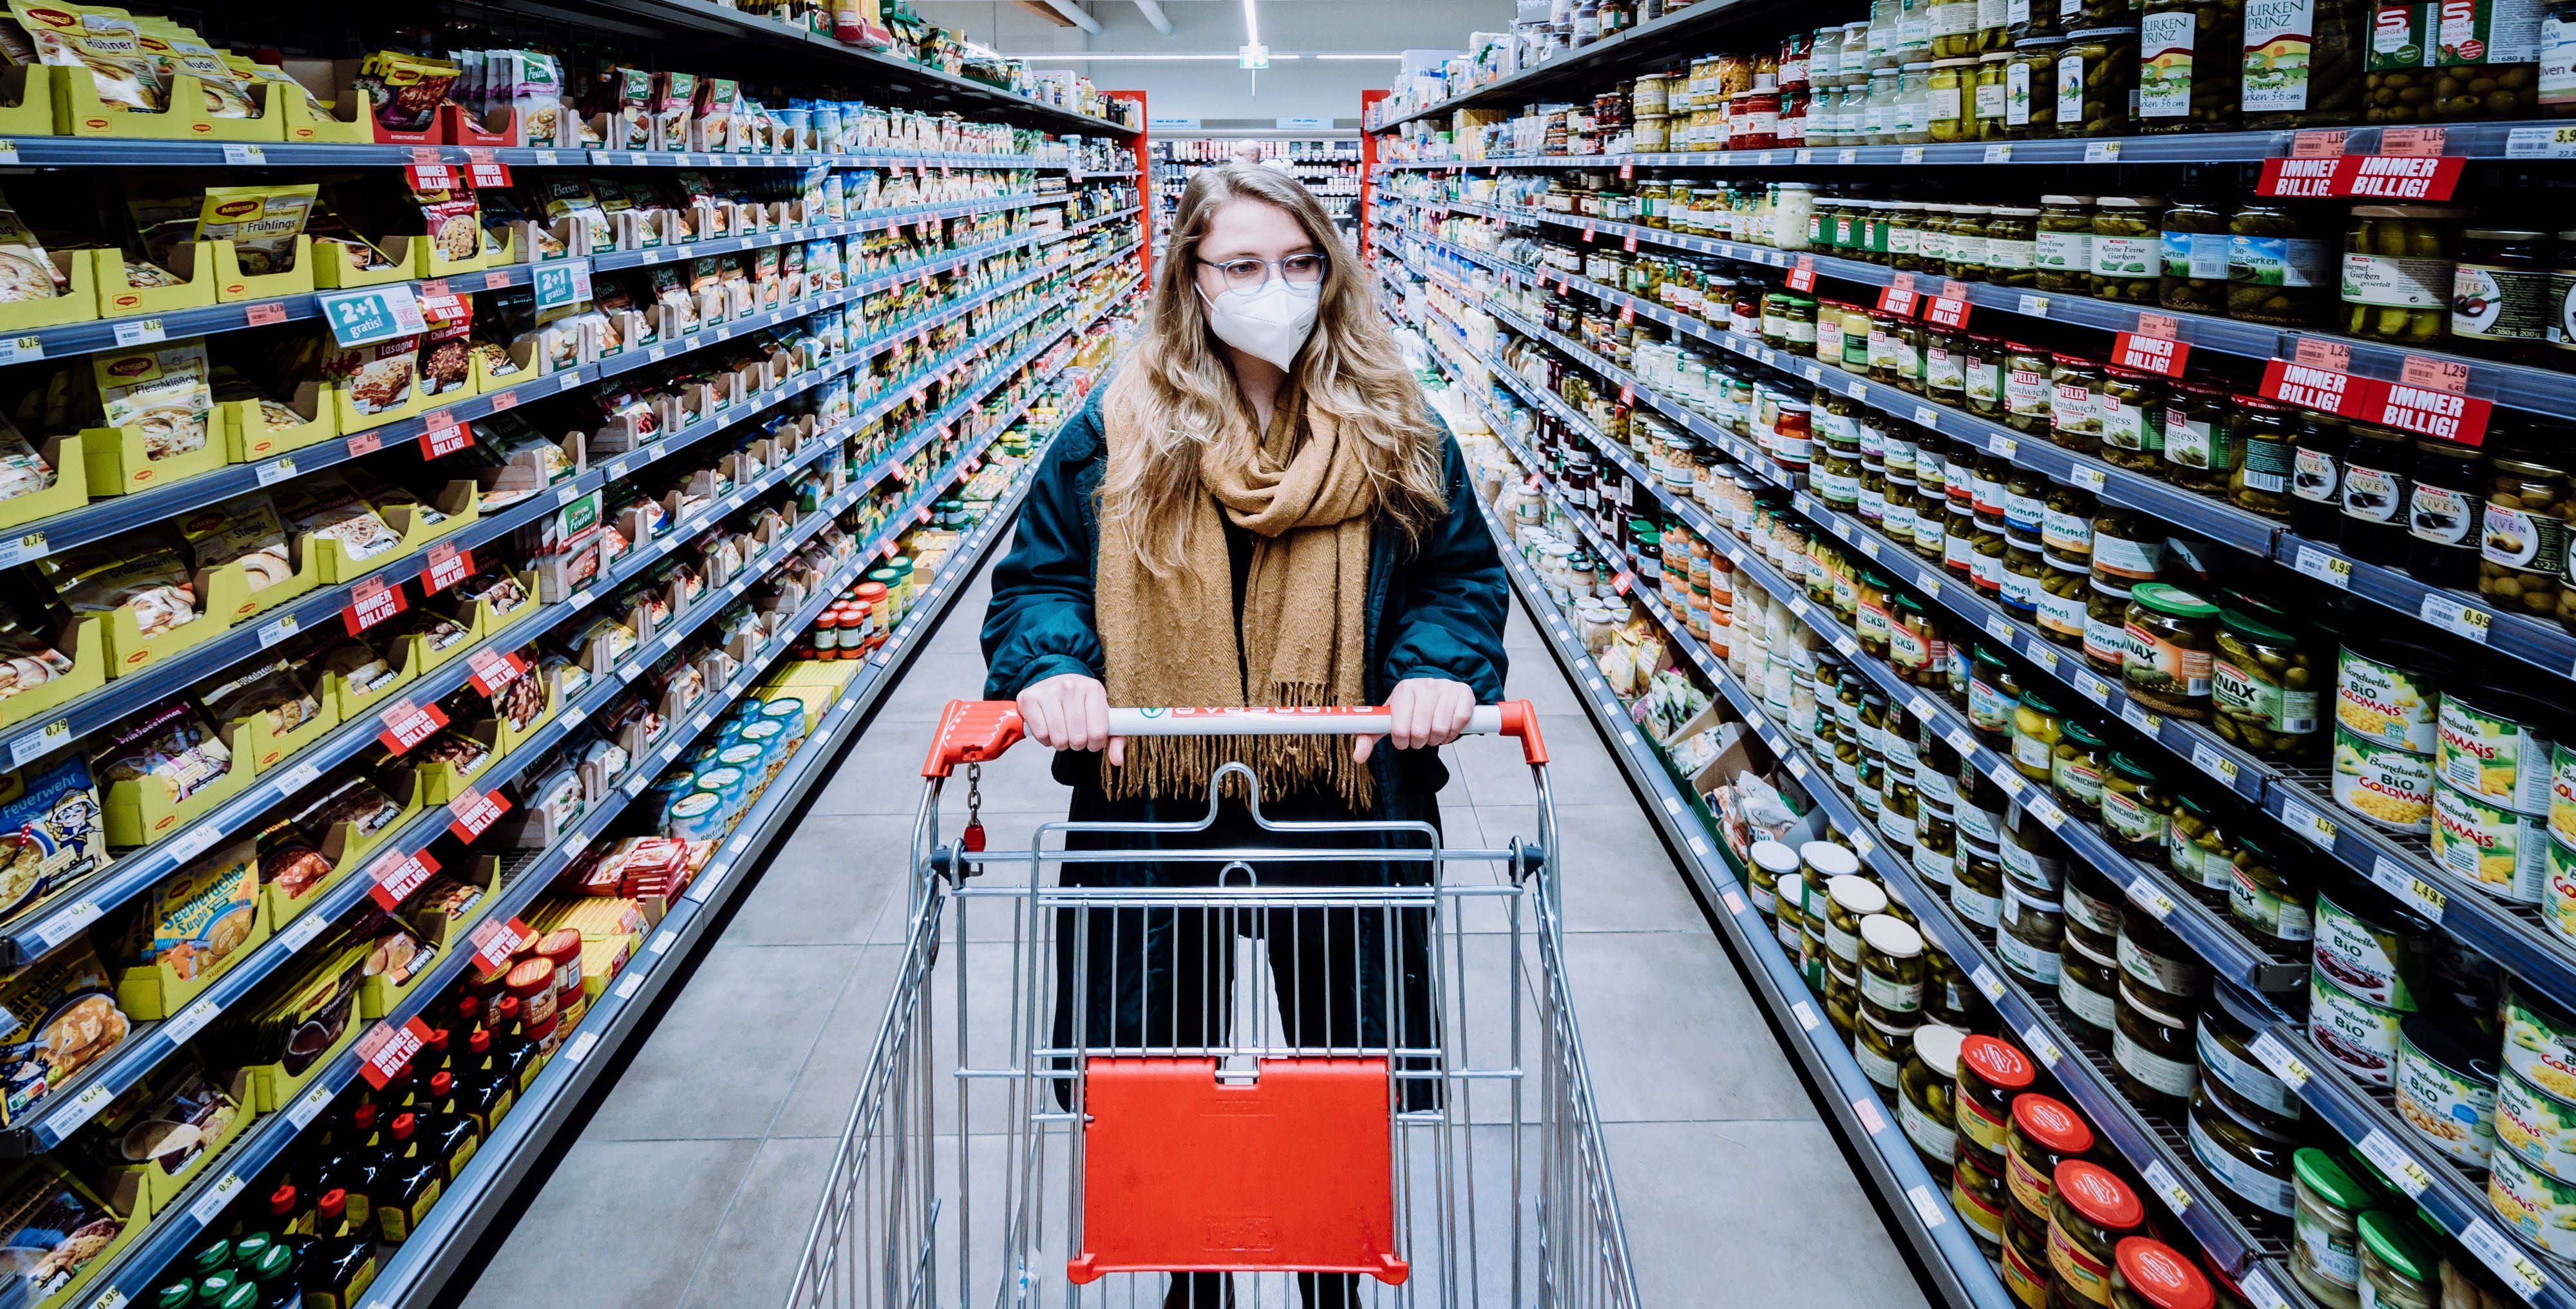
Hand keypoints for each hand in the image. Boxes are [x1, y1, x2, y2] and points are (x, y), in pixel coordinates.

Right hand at [1018, 673, 1122, 764]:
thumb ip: (1115, 738)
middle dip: (1078, 745)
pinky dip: (1045, 739)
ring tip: (1063, 735)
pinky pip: (1040, 733)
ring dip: (1061, 744)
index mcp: (1093, 689)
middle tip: (1076, 739)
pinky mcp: (1030, 698)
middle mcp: (1071, 687)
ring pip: (1058, 737)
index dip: (1095, 744)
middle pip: (1078, 736)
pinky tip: (1049, 730)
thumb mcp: (1102, 715)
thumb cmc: (1081, 703)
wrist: (1054, 680)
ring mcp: (1049, 691)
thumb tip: (1117, 760)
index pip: (1098, 731)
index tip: (1092, 742)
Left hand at [1356, 678, 1474, 763]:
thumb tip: (1358, 756)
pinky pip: (1459, 723)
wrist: (1436, 690)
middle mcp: (1425, 685)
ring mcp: (1446, 687)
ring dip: (1436, 739)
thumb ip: (1370, 736)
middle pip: (1421, 731)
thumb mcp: (1389, 718)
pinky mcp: (1463, 693)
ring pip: (1441, 729)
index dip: (1401, 741)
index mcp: (1404, 689)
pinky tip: (1447, 728)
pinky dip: (1453, 733)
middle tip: (1419, 738)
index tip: (1402, 741)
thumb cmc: (1411, 707)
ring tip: (1432, 733)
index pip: (1399, 728)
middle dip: (1419, 742)